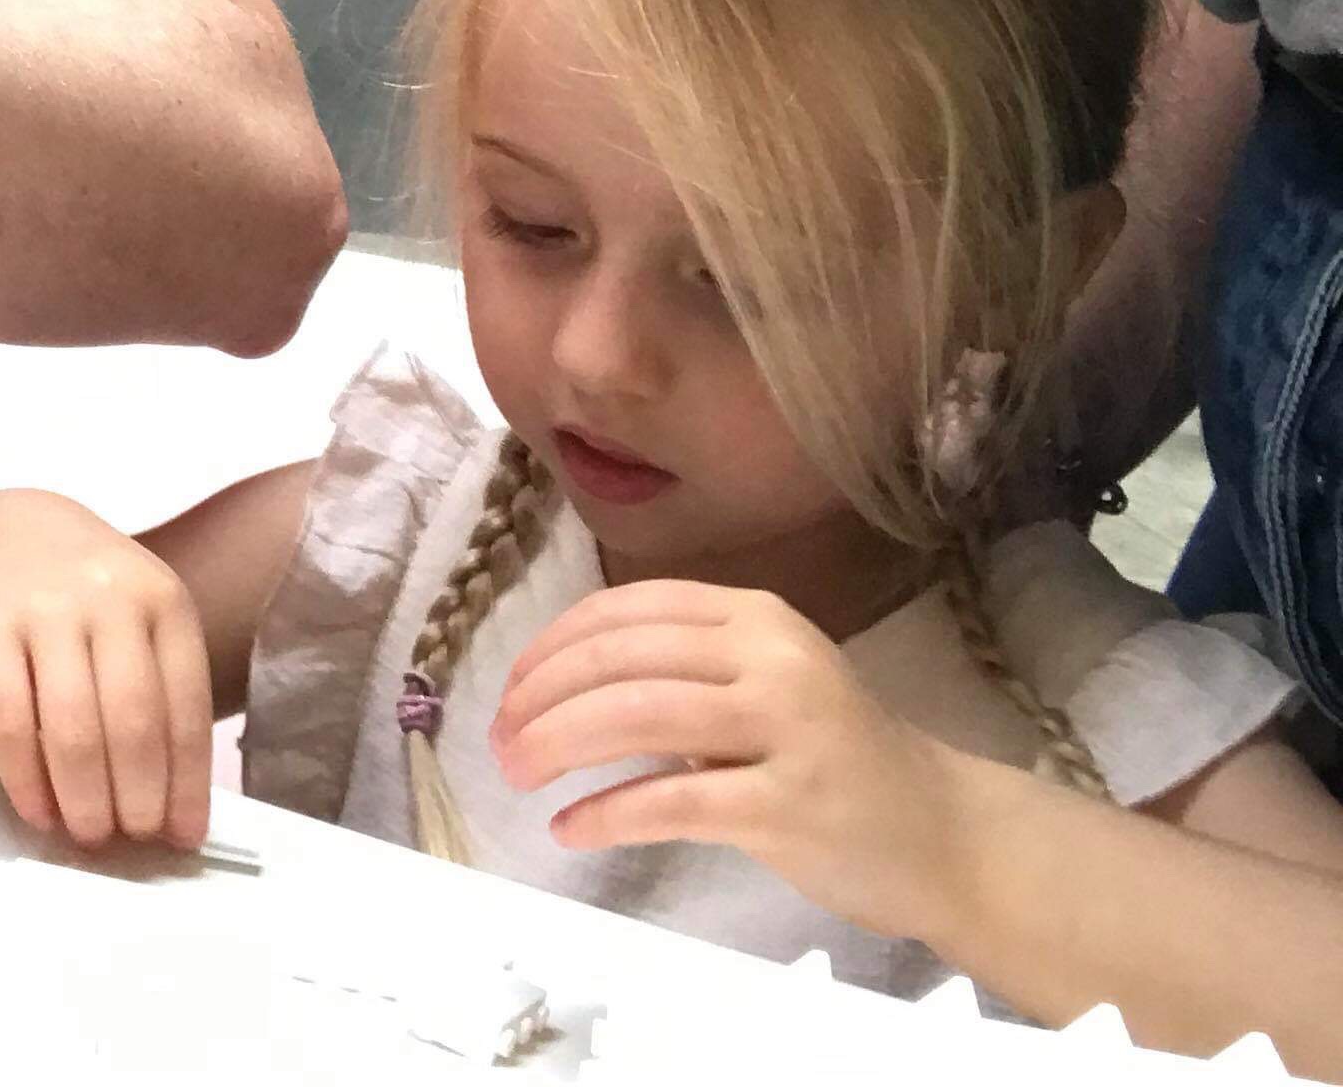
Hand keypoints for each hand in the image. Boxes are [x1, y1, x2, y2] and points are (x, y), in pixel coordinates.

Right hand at [0, 491, 214, 851]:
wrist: (8, 535)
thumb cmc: (93, 600)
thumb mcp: (144, 620)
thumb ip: (162, 695)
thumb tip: (176, 813)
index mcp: (163, 599)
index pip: (185, 707)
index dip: (186, 782)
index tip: (182, 838)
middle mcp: (108, 597)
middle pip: (131, 721)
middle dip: (137, 797)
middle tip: (132, 840)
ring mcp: (44, 607)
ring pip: (71, 725)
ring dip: (84, 797)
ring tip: (89, 836)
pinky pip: (6, 718)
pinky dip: (24, 778)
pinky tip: (37, 812)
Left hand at [489, 580, 971, 942]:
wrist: (944, 832)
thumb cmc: (832, 757)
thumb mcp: (758, 686)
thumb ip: (674, 671)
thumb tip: (553, 688)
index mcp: (752, 617)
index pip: (625, 611)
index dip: (551, 648)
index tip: (509, 691)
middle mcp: (769, 657)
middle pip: (619, 660)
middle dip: (540, 700)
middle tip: (499, 743)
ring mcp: (786, 728)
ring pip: (636, 717)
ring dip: (557, 746)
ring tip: (518, 777)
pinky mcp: (790, 804)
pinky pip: (673, 801)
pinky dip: (607, 814)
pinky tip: (571, 829)